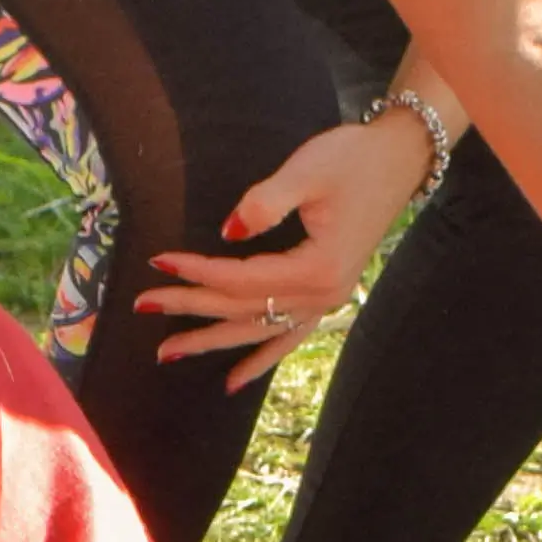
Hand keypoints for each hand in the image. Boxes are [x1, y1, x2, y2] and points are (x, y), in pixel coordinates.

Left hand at [135, 106, 436, 383]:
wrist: (398, 159)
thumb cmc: (353, 159)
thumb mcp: (307, 172)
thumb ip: (265, 203)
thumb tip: (228, 233)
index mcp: (317, 268)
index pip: (241, 278)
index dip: (197, 270)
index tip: (158, 260)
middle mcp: (322, 295)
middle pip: (243, 309)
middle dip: (191, 307)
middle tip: (143, 304)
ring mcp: (326, 301)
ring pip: (258, 330)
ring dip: (213, 341)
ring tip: (168, 352)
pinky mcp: (327, 295)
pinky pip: (288, 337)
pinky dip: (260, 360)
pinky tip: (233, 381)